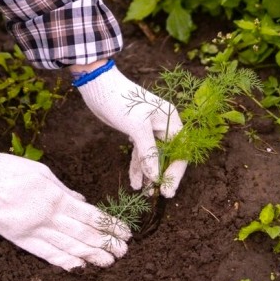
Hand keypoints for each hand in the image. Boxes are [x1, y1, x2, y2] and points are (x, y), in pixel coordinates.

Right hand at [0, 151, 129, 269]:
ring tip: (108, 262)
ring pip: (69, 246)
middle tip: (123, 251)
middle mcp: (48, 217)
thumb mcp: (42, 173)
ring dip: (91, 255)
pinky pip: (46, 253)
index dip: (110, 226)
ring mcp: (34, 231)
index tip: (125, 232)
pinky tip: (78, 265)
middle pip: (83, 234)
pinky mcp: (21, 239)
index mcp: (55, 198)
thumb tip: (83, 202)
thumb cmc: (10, 170)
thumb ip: (64, 190)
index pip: (91, 216)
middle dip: (106, 243)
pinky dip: (64, 260)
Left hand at [75, 63, 186, 196]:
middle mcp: (163, 125)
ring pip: (153, 157)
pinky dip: (138, 167)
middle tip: (156, 195)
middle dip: (162, 175)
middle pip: (168, 156)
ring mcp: (149, 130)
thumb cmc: (121, 101)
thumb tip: (156, 177)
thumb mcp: (137, 127)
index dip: (175, 172)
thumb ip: (149, 152)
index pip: (181, 151)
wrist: (99, 85)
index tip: (167, 190)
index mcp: (171, 120)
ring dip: (148, 174)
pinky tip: (134, 182)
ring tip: (143, 193)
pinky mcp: (136, 132)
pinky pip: (141, 154)